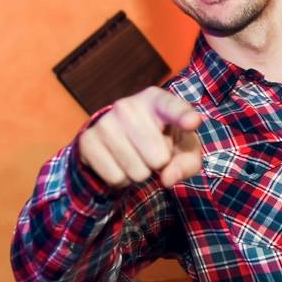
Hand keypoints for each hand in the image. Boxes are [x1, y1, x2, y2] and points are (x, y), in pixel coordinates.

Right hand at [77, 87, 202, 189]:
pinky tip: (120, 164)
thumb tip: (167, 179)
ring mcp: (105, 122)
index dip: (183, 116)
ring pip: (136, 171)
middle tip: (153, 154)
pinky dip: (122, 181)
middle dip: (160, 165)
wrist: (121, 140)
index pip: (172, 107)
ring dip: (141, 174)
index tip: (193, 122)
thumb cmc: (162, 141)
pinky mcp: (88, 141)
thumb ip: (186, 163)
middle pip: (158, 157)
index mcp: (156, 100)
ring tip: (136, 158)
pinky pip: (116, 178)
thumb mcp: (183, 150)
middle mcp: (128, 106)